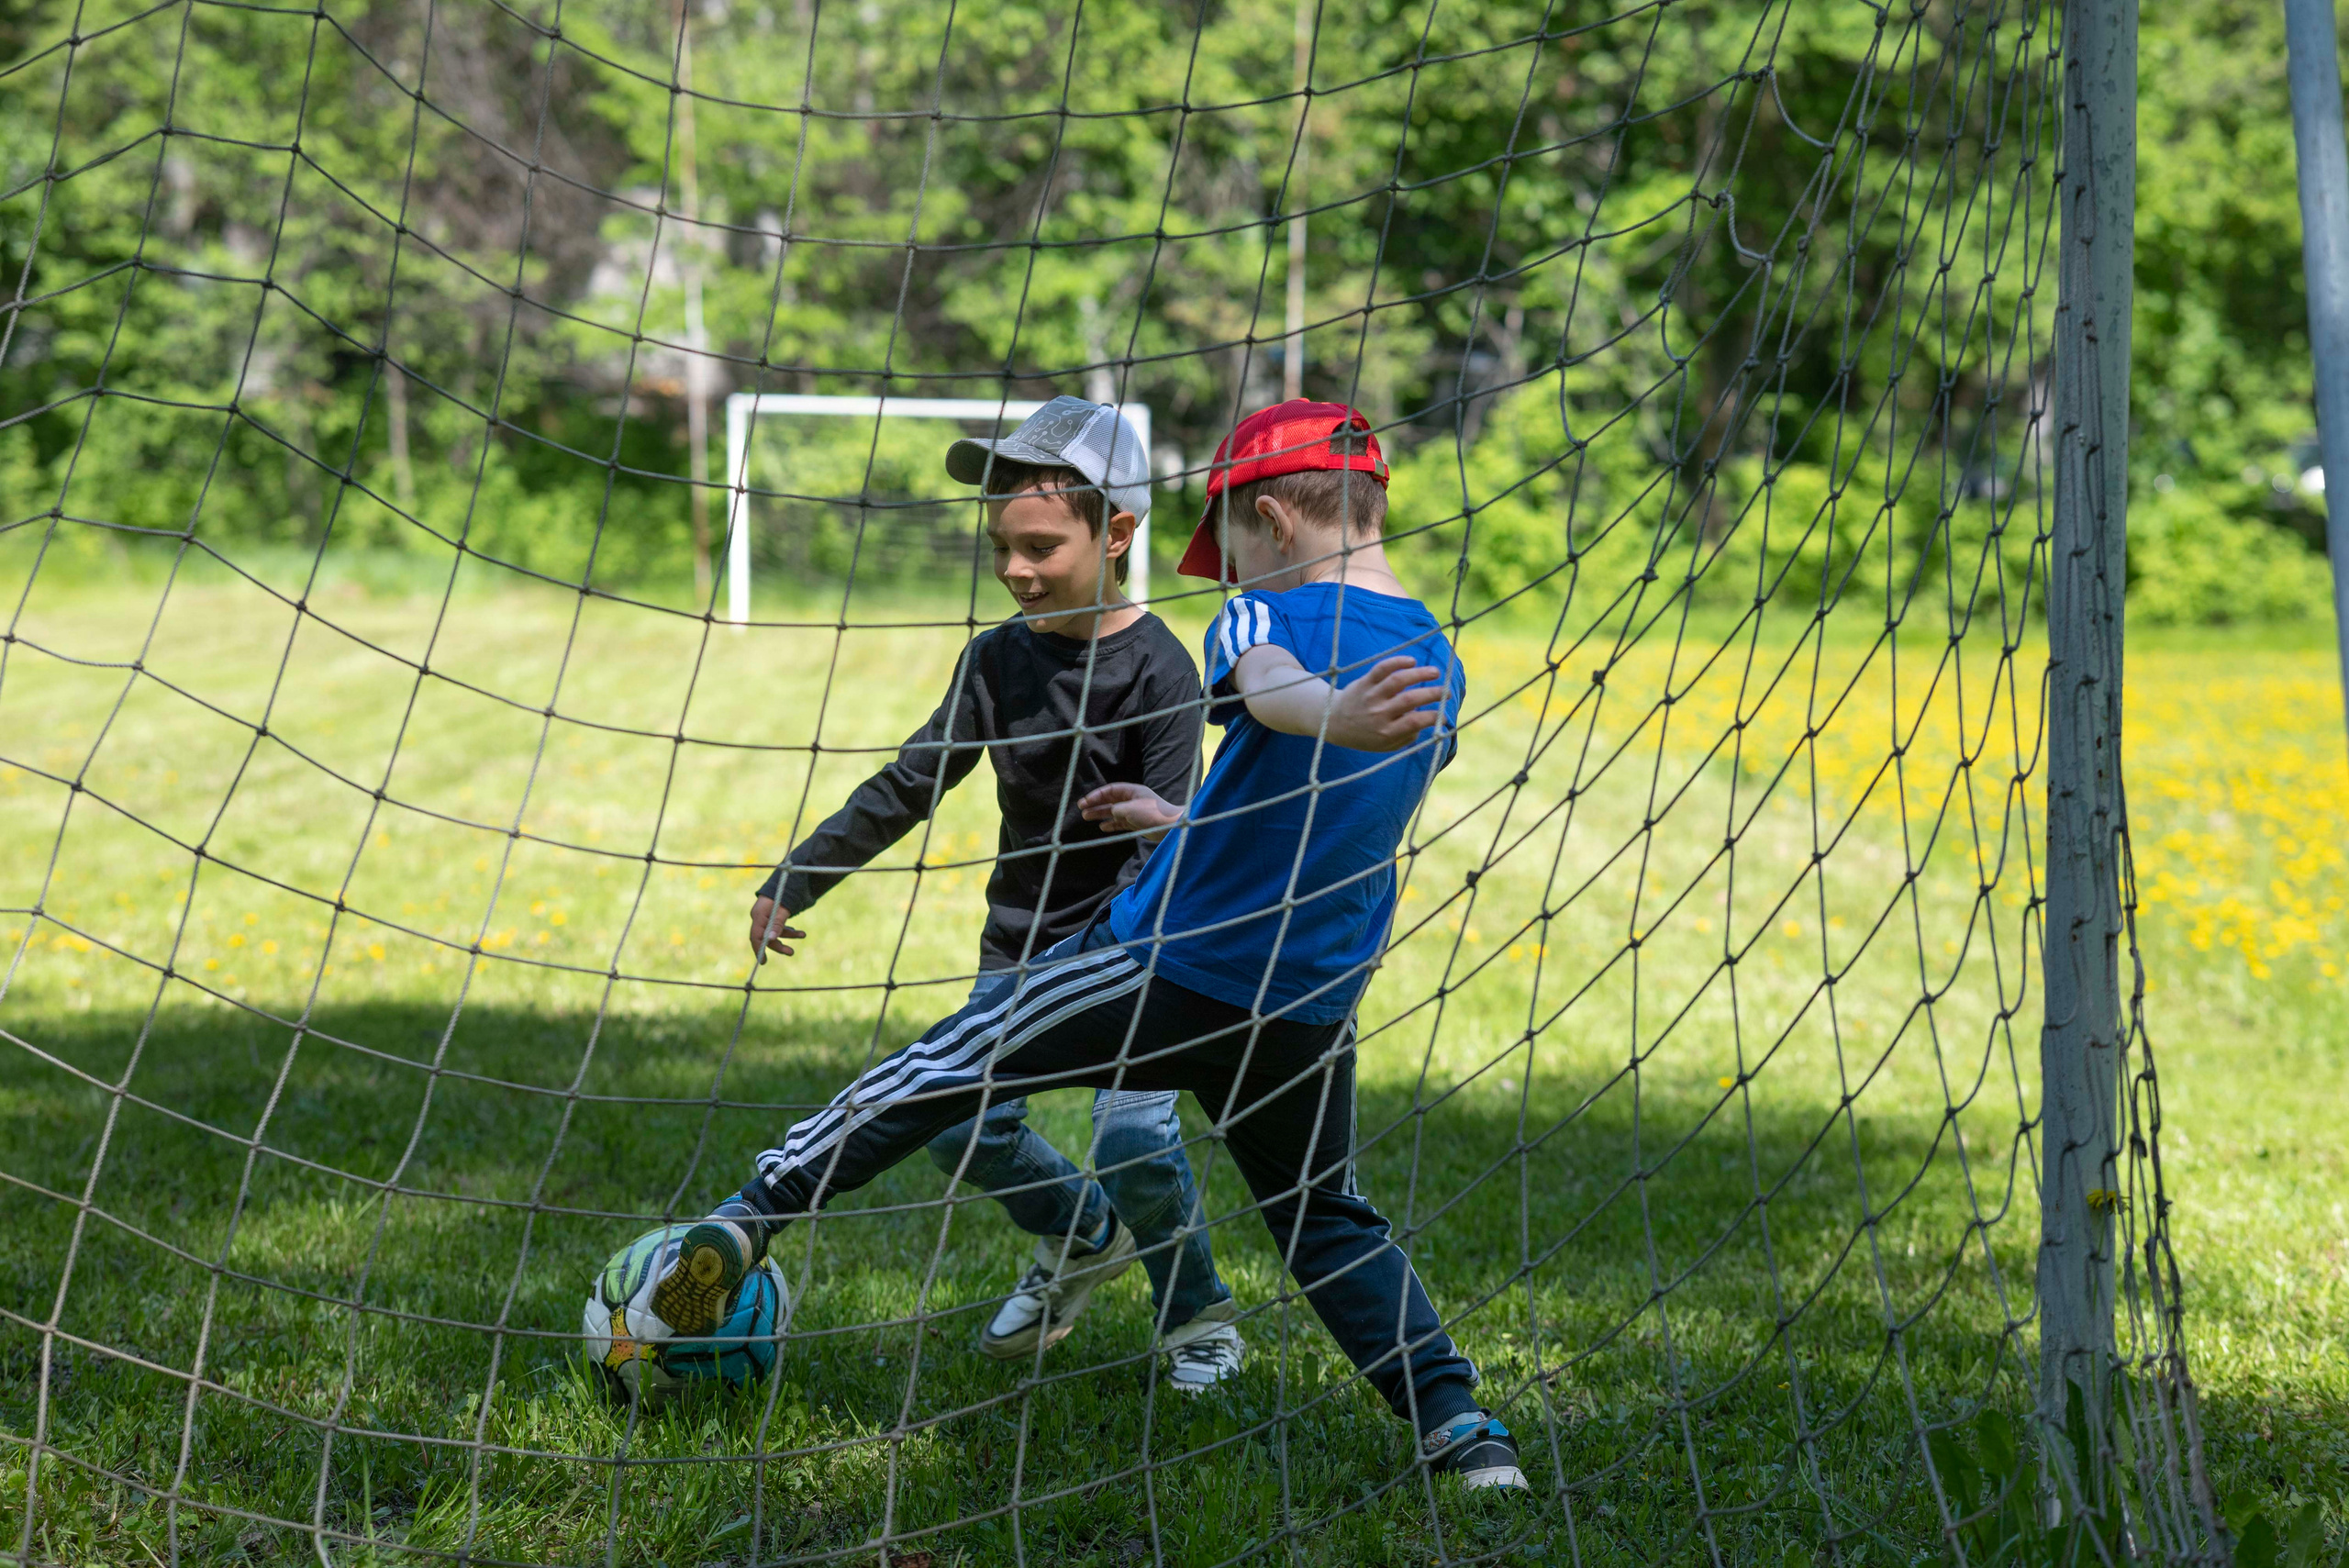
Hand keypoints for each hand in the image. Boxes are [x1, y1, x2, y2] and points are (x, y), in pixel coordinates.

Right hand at [747, 896, 805, 963]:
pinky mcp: (772, 916)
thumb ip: (777, 923)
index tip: (763, 961)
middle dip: (778, 945)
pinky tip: (799, 932)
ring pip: (774, 932)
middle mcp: (760, 917)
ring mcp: (766, 916)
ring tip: (803, 934)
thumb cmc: (782, 893)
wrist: (786, 881)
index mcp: (758, 914)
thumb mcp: (782, 909)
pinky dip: (789, 930)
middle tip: (791, 952)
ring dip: (788, 936)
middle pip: (765, 936)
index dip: (759, 949)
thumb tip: (771, 939)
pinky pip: (779, 926)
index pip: (755, 935)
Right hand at [1078, 782, 1183, 842]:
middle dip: (1096, 804)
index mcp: (1132, 791)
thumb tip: (1111, 812)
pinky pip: (1120, 823)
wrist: (1170, 827)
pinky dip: (1111, 825)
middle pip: (1110, 800)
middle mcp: (1133, 800)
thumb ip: (1117, 809)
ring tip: (1086, 817)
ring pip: (1113, 812)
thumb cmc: (1152, 814)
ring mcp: (1134, 812)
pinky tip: (1102, 827)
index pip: (1110, 790)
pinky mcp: (1137, 823)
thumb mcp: (1130, 809)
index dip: (1097, 795)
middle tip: (1081, 809)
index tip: (1085, 802)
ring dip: (1100, 814)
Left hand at [1322, 656, 1447, 751]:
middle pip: (1410, 700)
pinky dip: (1397, 662)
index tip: (1444, 715)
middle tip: (1447, 692)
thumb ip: (1406, 738)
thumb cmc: (1365, 735)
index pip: (1414, 722)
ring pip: (1398, 680)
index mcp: (1385, 732)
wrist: (1333, 722)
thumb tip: (1427, 722)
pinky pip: (1381, 668)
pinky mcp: (1364, 682)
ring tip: (1435, 672)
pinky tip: (1412, 661)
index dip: (1433, 717)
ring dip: (1420, 674)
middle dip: (1433, 694)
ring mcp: (1371, 696)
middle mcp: (1378, 713)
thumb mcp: (1385, 746)